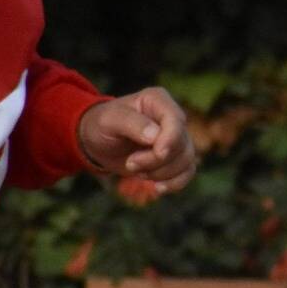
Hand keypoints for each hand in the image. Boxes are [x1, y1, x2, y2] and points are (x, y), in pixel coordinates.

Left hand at [78, 87, 197, 194]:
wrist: (99, 142)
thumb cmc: (102, 125)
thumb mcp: (109, 120)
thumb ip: (132, 123)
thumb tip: (155, 136)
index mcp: (158, 100)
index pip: (176, 121)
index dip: (170, 141)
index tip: (156, 154)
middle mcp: (172, 117)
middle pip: (182, 144)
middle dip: (156, 161)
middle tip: (130, 163)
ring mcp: (177, 137)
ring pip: (186, 160)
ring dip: (161, 173)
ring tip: (136, 170)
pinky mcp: (176, 156)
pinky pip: (188, 172)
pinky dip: (174, 183)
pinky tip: (157, 187)